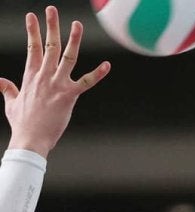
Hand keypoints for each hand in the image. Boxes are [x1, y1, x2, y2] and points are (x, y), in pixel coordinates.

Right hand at [0, 6, 110, 157]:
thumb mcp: (11, 103)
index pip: (32, 47)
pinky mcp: (69, 95)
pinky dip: (98, 74)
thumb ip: (7, 90)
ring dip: (74, 40)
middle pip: (48, 46)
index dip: (33, 30)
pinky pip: (86, 82)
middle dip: (50, 26)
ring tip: (77, 24)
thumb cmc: (23, 124)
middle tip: (52, 9)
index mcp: (30, 76)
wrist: (30, 140)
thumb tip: (0, 81)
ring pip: (67, 57)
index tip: (32, 16)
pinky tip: (107, 65)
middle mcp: (43, 76)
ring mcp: (57, 84)